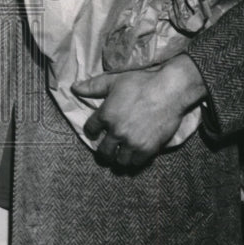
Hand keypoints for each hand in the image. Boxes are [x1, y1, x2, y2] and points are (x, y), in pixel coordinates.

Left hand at [71, 54, 206, 168]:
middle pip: (103, 151)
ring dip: (119, 158)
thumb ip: (93, 86)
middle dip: (104, 150)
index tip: (95, 132)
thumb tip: (74, 88)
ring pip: (119, 161)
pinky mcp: (148, 149)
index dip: (92, 131)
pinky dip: (134, 161)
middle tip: (108, 148)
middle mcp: (116, 131)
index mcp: (105, 115)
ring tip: (121, 153)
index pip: (90, 130)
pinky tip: (135, 155)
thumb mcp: (114, 81)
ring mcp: (132, 142)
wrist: (169, 90)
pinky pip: (136, 164)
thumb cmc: (141, 82)